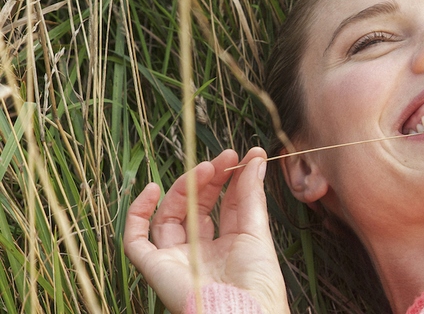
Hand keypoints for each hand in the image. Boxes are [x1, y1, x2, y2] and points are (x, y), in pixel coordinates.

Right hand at [124, 148, 289, 313]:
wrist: (244, 313)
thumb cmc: (258, 284)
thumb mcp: (257, 232)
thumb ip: (252, 195)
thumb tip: (255, 159)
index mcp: (225, 249)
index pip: (222, 206)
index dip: (230, 180)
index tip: (243, 156)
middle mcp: (199, 253)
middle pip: (195, 207)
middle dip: (209, 180)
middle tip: (225, 157)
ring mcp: (176, 260)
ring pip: (168, 216)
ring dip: (183, 187)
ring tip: (205, 167)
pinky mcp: (155, 267)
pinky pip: (135, 240)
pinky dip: (137, 213)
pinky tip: (154, 189)